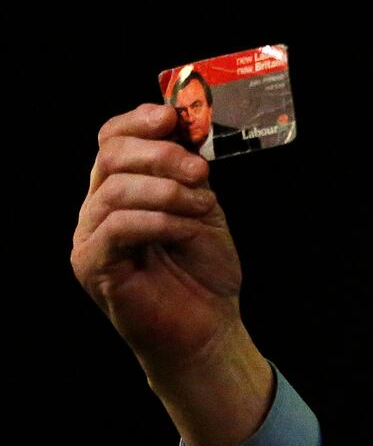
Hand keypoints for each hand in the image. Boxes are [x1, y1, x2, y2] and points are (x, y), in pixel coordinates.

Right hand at [72, 104, 271, 445]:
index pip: (112, 140)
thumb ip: (190, 174)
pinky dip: (157, 221)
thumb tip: (187, 131)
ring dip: (166, 192)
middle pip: (109, 157)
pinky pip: (116, 228)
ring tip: (202, 206)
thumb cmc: (205, 273)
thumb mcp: (204, 210)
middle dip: (158, 155)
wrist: (209, 328)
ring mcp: (90, 237)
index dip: (138, 121)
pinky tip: (184, 230)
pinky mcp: (92, 266)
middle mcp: (98, 209)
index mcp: (122, 189)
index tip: (172, 116)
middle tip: (199, 170)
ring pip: (113, 190)